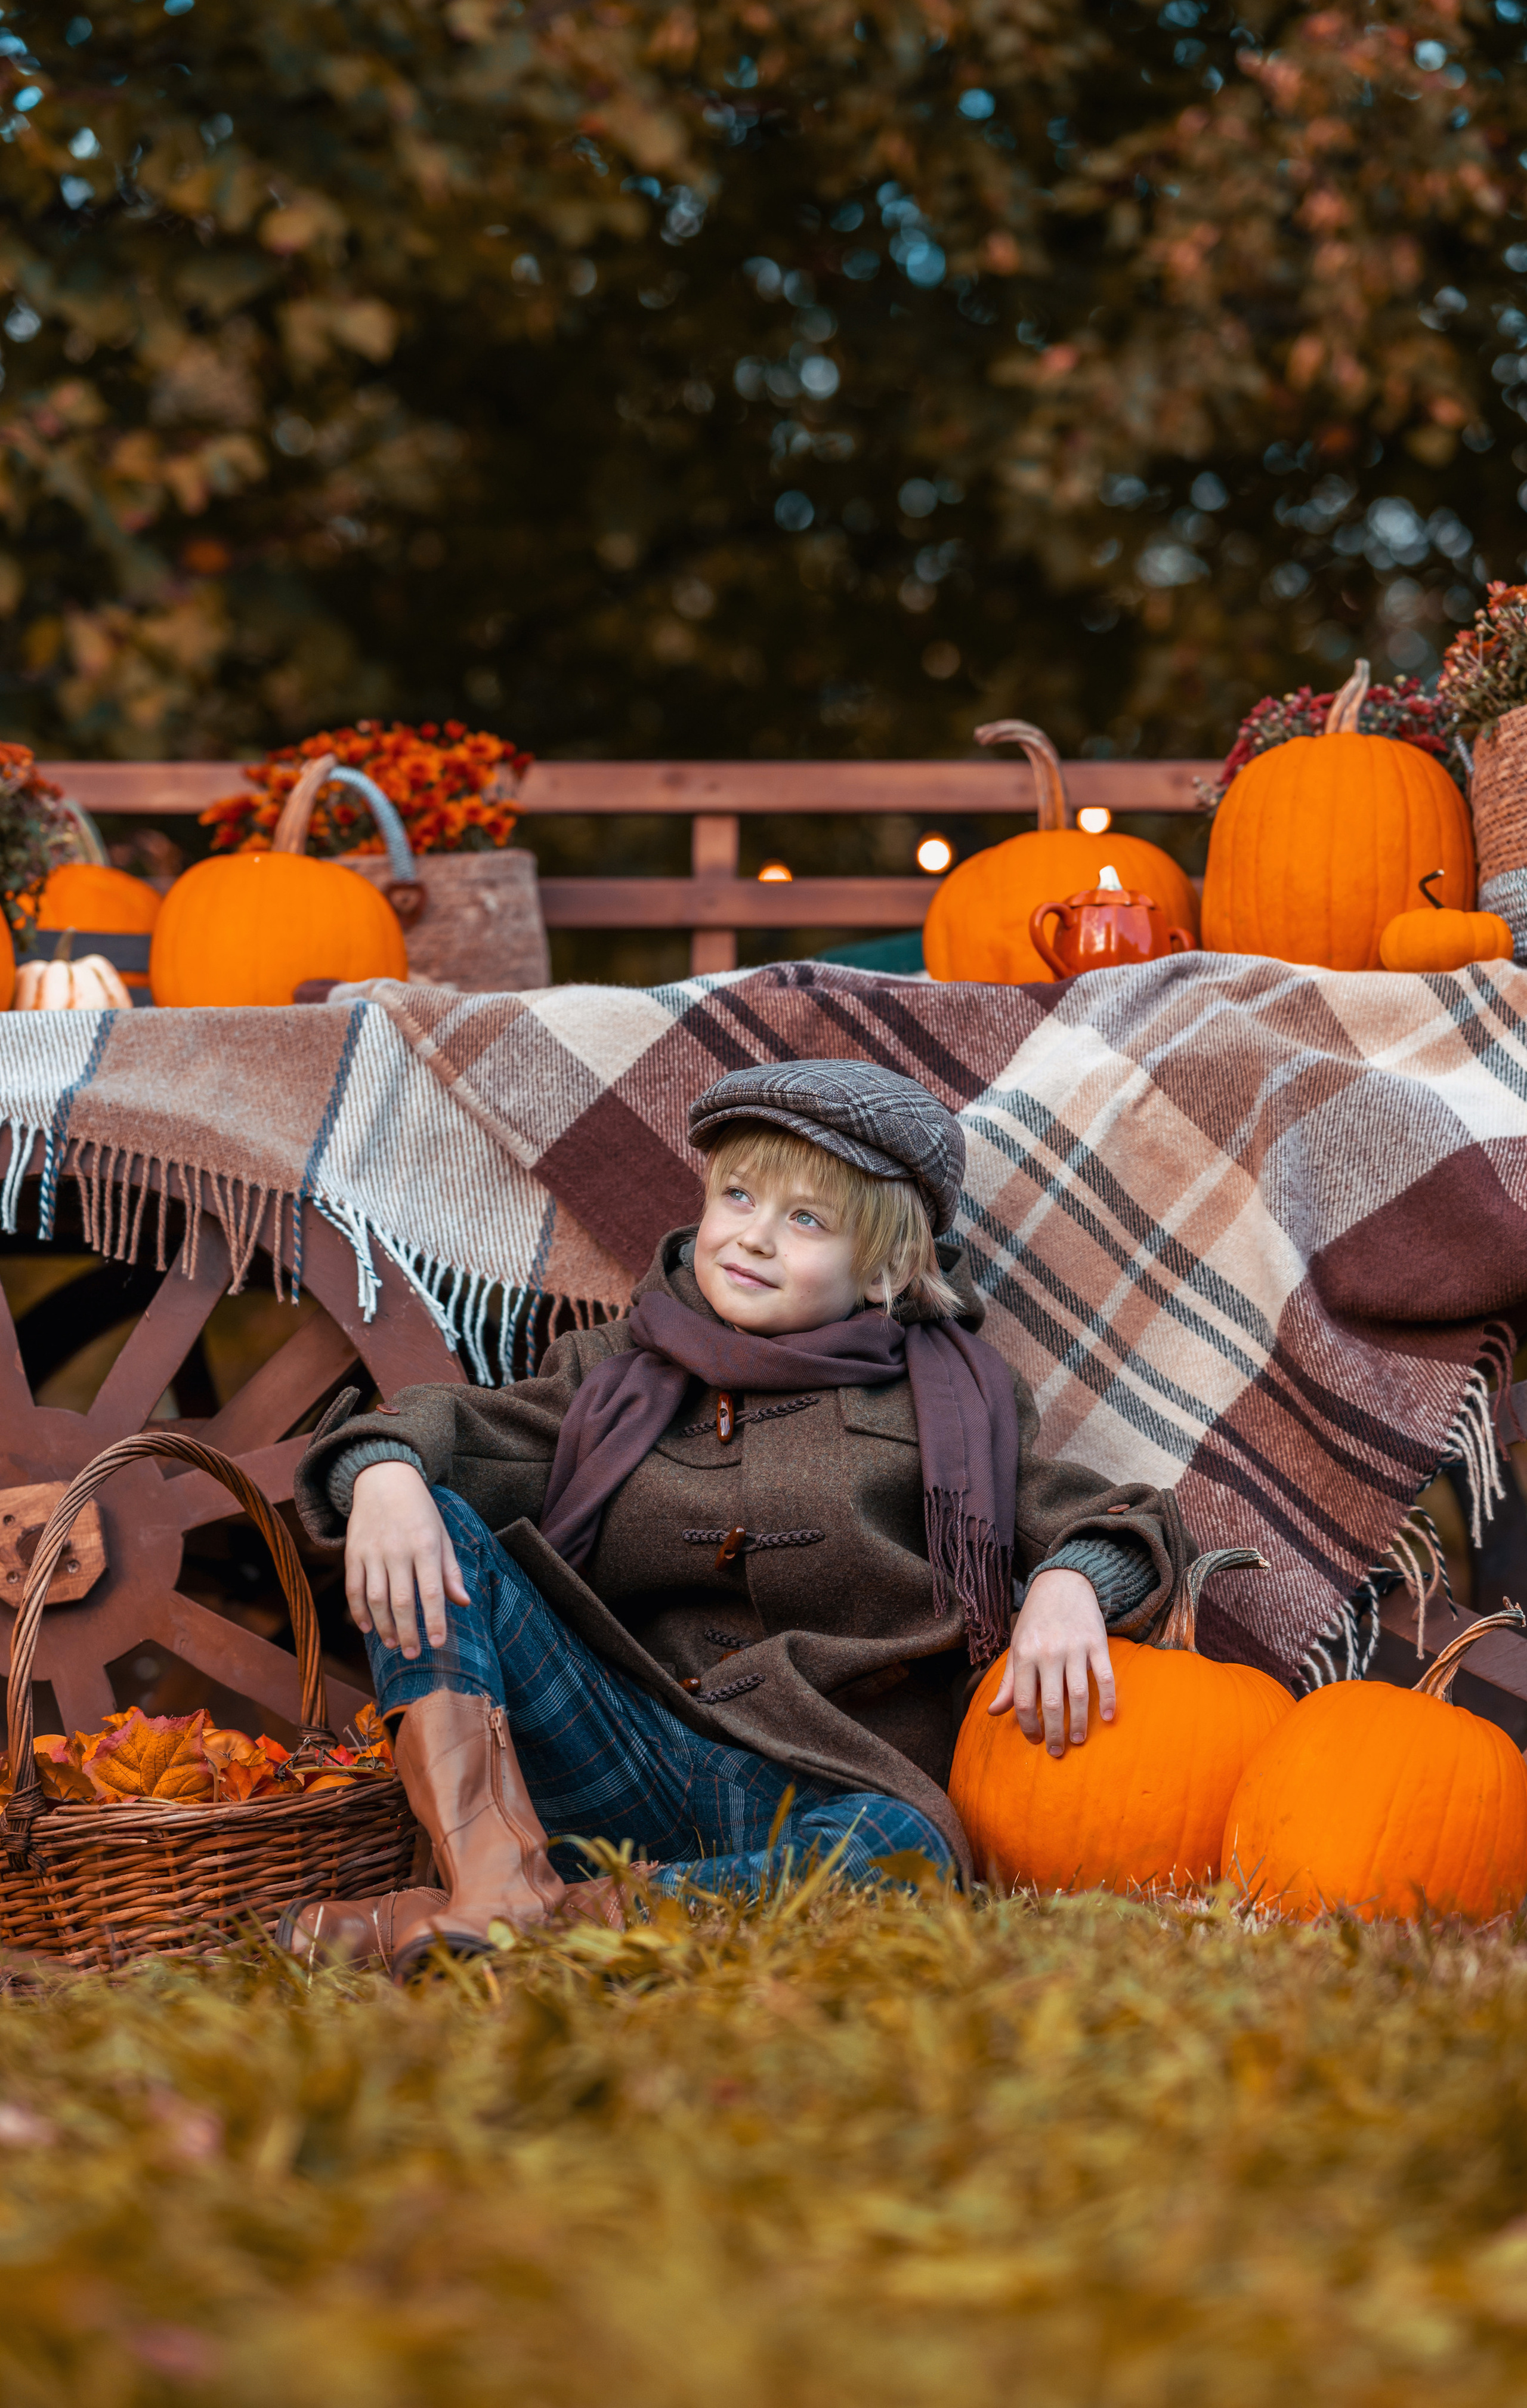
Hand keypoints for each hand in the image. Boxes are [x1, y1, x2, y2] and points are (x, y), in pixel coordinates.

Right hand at [344, 1461, 468, 1657]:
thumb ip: (450, 1571)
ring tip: (393, 1644)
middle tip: (414, 1654)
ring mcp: (372, 1552)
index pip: (431, 1591)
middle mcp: (398, 1550)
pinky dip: (359, 1612)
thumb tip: (463, 1603)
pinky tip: (367, 1628)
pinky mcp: (353, 1552)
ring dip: (384, 1626)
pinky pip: (353, 1588)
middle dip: (408, 1632)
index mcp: (426, 1545)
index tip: (438, 1643)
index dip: (434, 1620)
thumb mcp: (442, 1534)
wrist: (384, 1479)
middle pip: (402, 1601)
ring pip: (375, 1599)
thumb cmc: (420, 1511)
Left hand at [986, 1567, 1114, 1756]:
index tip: (1035, 1740)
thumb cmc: (1035, 1620)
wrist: (1063, 1582)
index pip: (1024, 1701)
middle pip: (1052, 1704)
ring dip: (1079, 1722)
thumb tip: (993, 1712)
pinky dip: (1108, 1700)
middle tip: (1057, 1751)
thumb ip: (1009, 1682)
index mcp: (1024, 1654)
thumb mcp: (1017, 1646)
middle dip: (1054, 1733)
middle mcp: (1048, 1652)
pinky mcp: (1097, 1642)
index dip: (1027, 1726)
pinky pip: (1105, 1677)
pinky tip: (1107, 1718)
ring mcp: (1074, 1647)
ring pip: (1079, 1695)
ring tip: (1077, 1740)